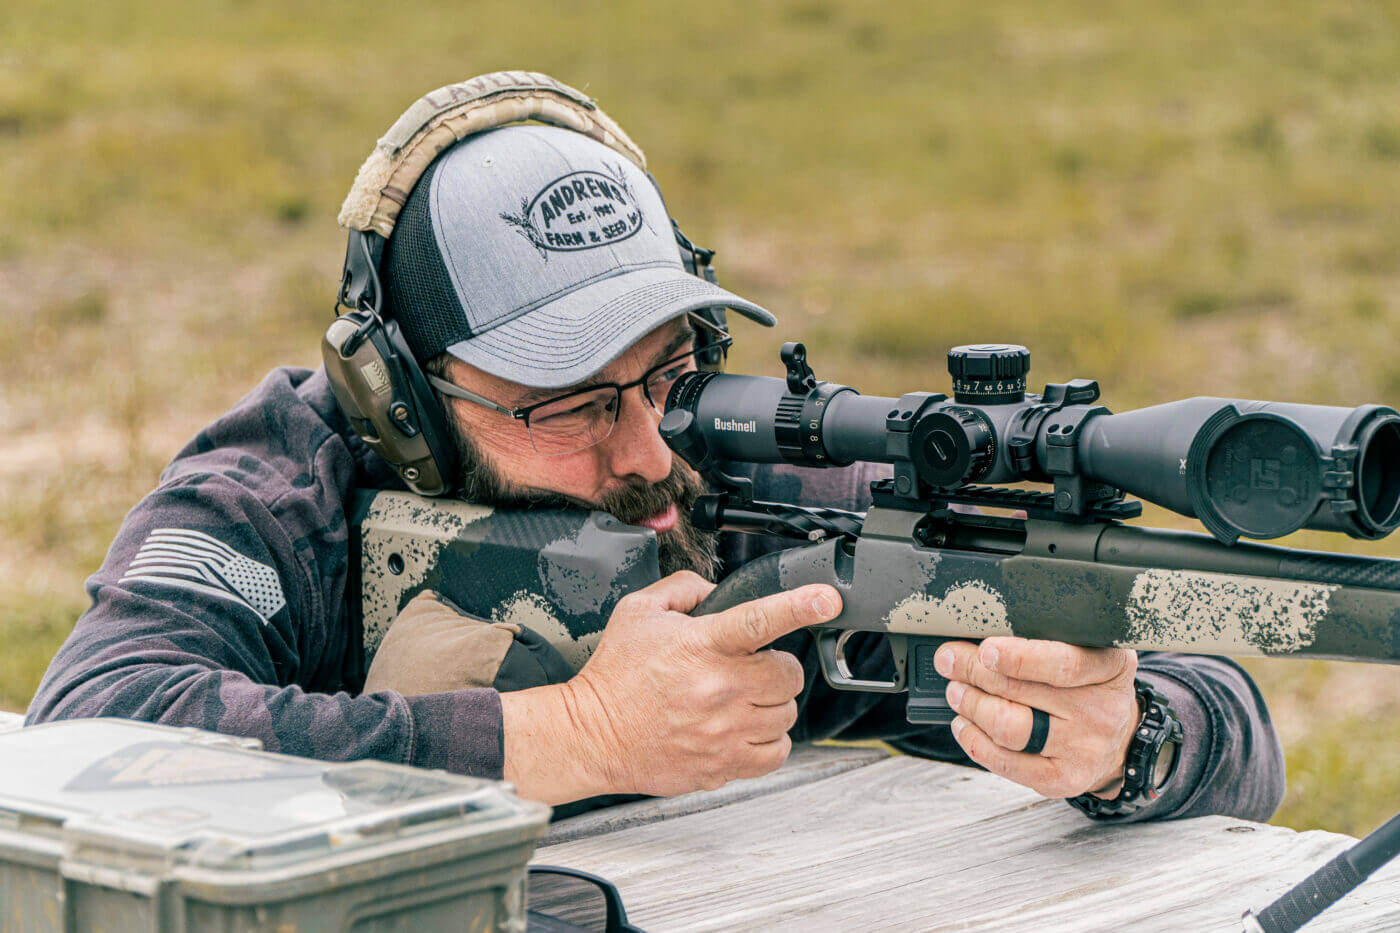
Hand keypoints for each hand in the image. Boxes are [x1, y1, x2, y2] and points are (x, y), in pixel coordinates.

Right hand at [502, 571, 840, 802]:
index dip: (800, 605)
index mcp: (700, 646)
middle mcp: (717, 689)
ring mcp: (723, 732)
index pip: (759, 619)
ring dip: (771, 703)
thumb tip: (718, 591)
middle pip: (788, 675)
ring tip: (740, 699)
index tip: (827, 598)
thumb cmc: (613, 675)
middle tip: (750, 668)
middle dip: (776, 666)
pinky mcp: (722, 766)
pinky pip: (776, 753)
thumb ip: (683, 588)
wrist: (589, 736)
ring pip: (785, 715)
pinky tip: (744, 728)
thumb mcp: (637, 611)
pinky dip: (769, 740)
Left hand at [935, 637, 1138, 799]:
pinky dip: (975, 741)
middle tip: (951, 661)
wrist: (1119, 740)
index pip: (1062, 664)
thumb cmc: (1088, 685)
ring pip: (1010, 728)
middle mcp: (1101, 710)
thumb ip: (1042, 640)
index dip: (1018, 658)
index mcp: (1109, 667)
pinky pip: (1007, 763)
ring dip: (972, 705)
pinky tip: (964, 724)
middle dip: (974, 672)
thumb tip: (976, 639)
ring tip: (957, 691)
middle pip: (1023, 692)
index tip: (985, 650)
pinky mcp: (1062, 779)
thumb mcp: (1085, 650)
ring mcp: (1083, 749)